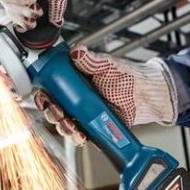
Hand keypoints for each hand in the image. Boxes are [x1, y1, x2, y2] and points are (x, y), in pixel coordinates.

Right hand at [35, 46, 179, 144]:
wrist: (146, 95)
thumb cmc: (127, 77)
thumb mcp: (107, 66)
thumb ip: (91, 60)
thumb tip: (76, 52)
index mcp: (73, 83)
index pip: (50, 90)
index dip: (43, 95)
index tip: (43, 97)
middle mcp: (76, 99)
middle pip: (53, 109)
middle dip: (51, 113)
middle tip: (58, 111)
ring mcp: (84, 114)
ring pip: (64, 124)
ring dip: (62, 127)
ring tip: (70, 124)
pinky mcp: (94, 127)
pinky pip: (80, 135)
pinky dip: (77, 137)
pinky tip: (81, 135)